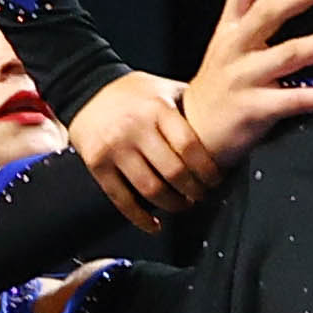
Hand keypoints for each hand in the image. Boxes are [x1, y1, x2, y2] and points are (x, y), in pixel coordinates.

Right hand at [67, 73, 220, 230]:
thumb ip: (188, 106)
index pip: (189, 146)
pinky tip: (155, 224)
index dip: (207, 170)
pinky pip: (122, 199)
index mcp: (157, 109)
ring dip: (172, 205)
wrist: (86, 89)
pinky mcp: (98, 164)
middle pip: (173, 172)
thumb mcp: (163, 89)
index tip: (215, 180)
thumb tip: (226, 124)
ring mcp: (115, 148)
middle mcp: (135, 128)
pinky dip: (140, 218)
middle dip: (193, 191)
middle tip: (201, 195)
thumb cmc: (133, 93)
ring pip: (150, 189)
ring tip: (182, 205)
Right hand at [179, 0, 312, 163]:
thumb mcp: (225, 52)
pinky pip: (297, 98)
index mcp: (228, 32)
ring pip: (291, 52)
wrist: (192, 137)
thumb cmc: (216, 94)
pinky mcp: (255, 108)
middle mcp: (235, 50)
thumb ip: (250, 28)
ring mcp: (245, 78)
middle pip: (270, 11)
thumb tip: (289, 3)